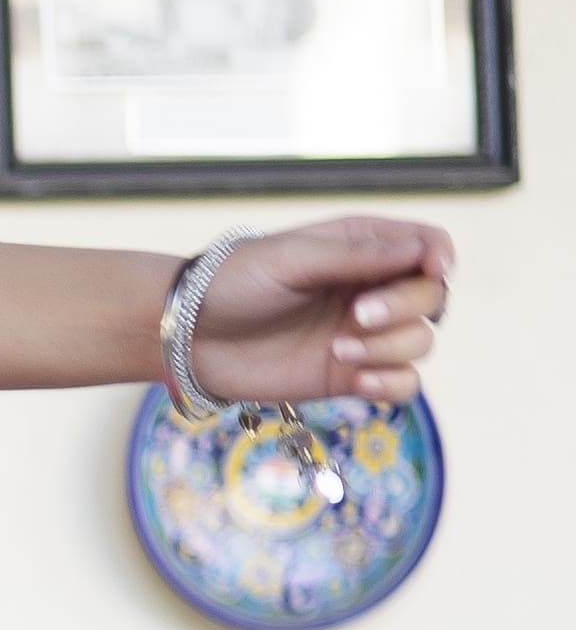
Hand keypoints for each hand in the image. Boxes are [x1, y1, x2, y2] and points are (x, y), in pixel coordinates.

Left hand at [186, 215, 453, 410]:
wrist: (190, 336)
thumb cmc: (234, 283)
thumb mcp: (291, 258)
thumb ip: (356, 255)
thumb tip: (421, 251)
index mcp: (361, 247)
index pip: (427, 245)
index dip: (440, 257)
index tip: (433, 269)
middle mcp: (370, 289)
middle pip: (431, 297)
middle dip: (405, 306)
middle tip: (357, 315)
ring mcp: (363, 335)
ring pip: (420, 342)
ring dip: (391, 347)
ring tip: (339, 348)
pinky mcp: (350, 375)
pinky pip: (402, 384)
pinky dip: (392, 384)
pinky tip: (361, 381)